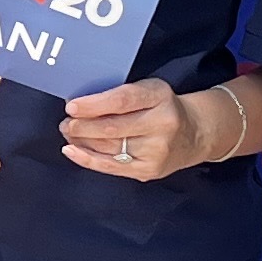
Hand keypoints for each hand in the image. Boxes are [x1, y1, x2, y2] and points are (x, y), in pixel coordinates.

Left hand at [58, 78, 220, 181]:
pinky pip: (111, 166)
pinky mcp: (149, 170)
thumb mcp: (149, 90)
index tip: (72, 106)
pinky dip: (87, 159)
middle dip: (82, 126)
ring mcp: (156, 150)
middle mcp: (162, 124)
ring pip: (109, 148)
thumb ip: (121, 95)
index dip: (93, 105)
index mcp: (160, 96)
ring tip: (69, 132)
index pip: (122, 101)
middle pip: (112, 127)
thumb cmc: (162, 108)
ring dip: (82, 140)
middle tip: (66, 122)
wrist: (194, 134)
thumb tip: (79, 105)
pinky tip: (72, 151)